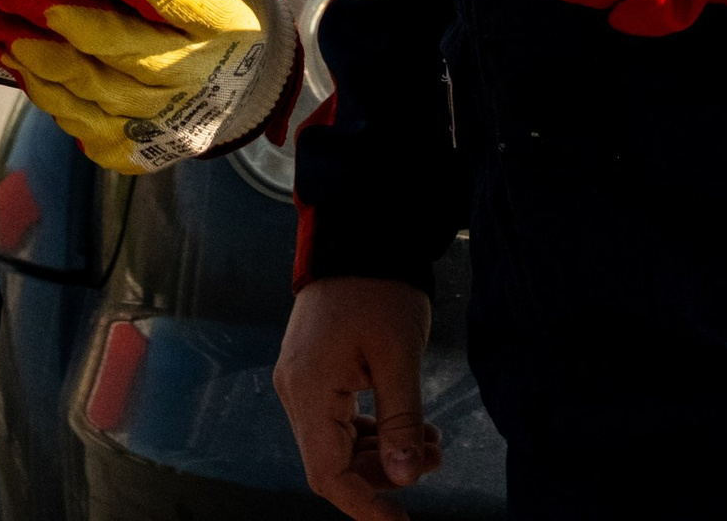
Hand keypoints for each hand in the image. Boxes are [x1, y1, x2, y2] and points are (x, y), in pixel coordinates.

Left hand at [0, 0, 295, 174]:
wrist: (243, 87)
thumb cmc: (221, 1)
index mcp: (228, 20)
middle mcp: (196, 77)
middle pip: (114, 45)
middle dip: (49, 9)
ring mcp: (162, 124)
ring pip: (82, 87)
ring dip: (23, 48)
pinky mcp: (132, 150)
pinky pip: (72, 117)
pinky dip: (36, 84)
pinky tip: (6, 52)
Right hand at [274, 276, 440, 517]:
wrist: (358, 233)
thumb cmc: (378, 286)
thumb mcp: (399, 355)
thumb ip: (402, 420)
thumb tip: (405, 480)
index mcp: (309, 388)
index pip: (328, 474)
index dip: (365, 504)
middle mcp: (295, 390)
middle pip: (333, 462)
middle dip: (384, 473)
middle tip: (432, 456)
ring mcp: (301, 380)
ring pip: (337, 443)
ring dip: (382, 451)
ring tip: (429, 439)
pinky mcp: (313, 371)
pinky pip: (337, 419)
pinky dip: (372, 429)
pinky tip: (409, 422)